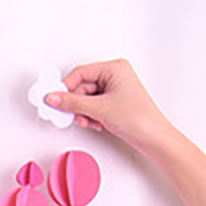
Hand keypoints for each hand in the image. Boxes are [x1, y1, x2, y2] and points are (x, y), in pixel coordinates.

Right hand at [45, 59, 172, 154]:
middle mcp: (114, 76)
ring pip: (84, 99)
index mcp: (114, 68)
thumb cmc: (137, 118)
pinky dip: (90, 116)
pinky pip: (91, 106)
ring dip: (83, 113)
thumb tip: (52, 98)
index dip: (65, 88)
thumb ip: (72, 102)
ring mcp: (113, 89)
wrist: (152, 137)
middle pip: (81, 87)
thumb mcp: (99, 109)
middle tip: (74, 116)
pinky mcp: (112, 102)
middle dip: (77, 105)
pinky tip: (97, 123)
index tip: (52, 100)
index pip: (80, 73)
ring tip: (90, 122)